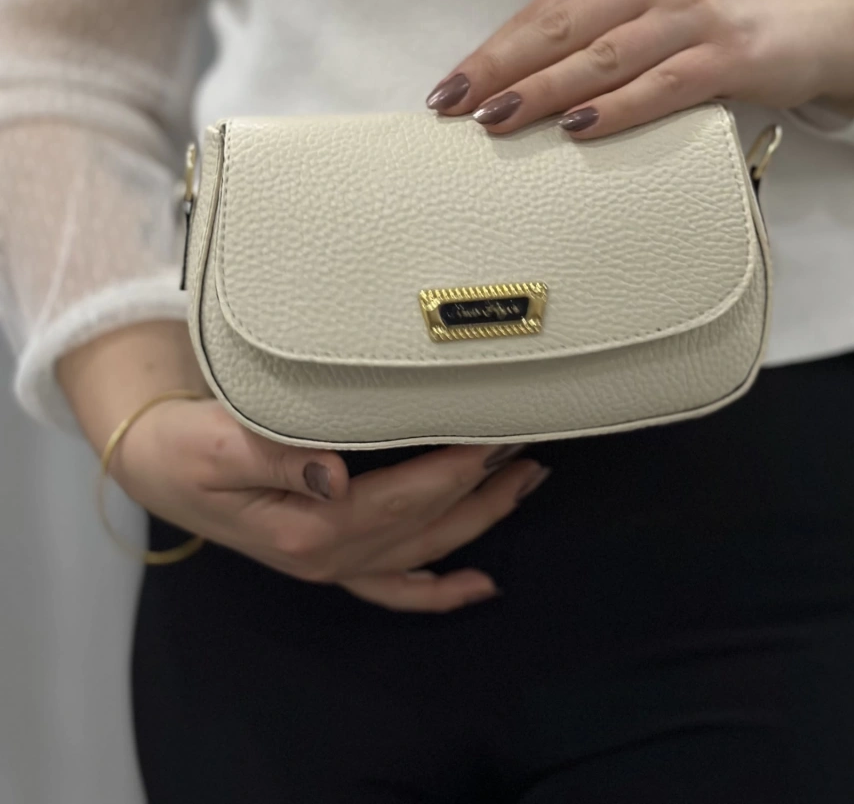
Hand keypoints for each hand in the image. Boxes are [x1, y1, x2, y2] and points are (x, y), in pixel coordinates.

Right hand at [112, 397, 547, 610]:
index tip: (497, 433)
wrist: (154, 460)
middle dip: (482, 486)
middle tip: (529, 445)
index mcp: (306, 526)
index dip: (455, 467)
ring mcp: (330, 563)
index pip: (402, 497)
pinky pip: (393, 586)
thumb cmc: (184, 444)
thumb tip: (334, 471)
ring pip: (422, 548)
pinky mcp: (328, 557)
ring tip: (525, 482)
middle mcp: (326, 555)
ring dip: (478, 519)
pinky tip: (478, 584)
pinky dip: (438, 589)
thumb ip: (277, 454)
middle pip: (424, 522)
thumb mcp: (218, 441)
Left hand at [425, 0, 853, 137]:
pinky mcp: (728, 54)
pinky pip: (662, 84)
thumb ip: (600, 37)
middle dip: (500, 71)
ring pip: (602, 57)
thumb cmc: (722, 27)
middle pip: (560, 30)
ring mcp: (692, 16)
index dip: (491, 52)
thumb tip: (521, 89)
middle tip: (454, 108)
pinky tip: (579, 128)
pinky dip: (617, 108)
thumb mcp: (655, 16)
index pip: (543, 13)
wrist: (821, 23)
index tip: (448, 90)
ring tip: (500, 120)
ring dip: (545, 91)